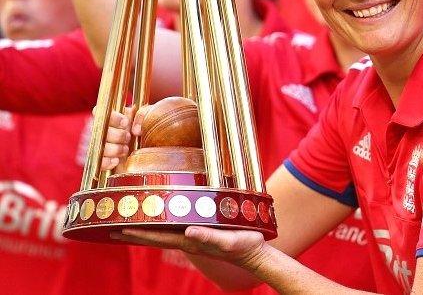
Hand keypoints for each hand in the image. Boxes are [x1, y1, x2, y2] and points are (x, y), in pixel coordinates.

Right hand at [100, 105, 151, 169]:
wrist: (150, 152)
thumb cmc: (146, 130)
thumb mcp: (149, 117)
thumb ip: (143, 115)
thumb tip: (135, 129)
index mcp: (111, 116)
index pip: (101, 112)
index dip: (112, 118)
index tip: (125, 123)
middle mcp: (102, 130)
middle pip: (99, 130)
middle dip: (117, 135)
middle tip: (128, 137)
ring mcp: (99, 145)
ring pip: (98, 146)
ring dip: (113, 149)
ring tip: (125, 149)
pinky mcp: (100, 161)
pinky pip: (97, 162)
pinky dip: (107, 162)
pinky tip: (117, 160)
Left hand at [113, 226, 267, 269]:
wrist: (255, 255)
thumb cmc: (244, 246)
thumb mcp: (229, 241)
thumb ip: (209, 237)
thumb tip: (188, 231)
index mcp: (191, 241)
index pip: (159, 236)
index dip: (139, 232)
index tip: (119, 227)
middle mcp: (188, 240)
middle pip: (155, 236)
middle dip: (134, 232)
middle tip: (112, 227)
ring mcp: (194, 238)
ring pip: (163, 234)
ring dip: (144, 230)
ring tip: (128, 225)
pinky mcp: (201, 234)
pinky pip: (175, 230)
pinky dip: (161, 227)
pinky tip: (159, 223)